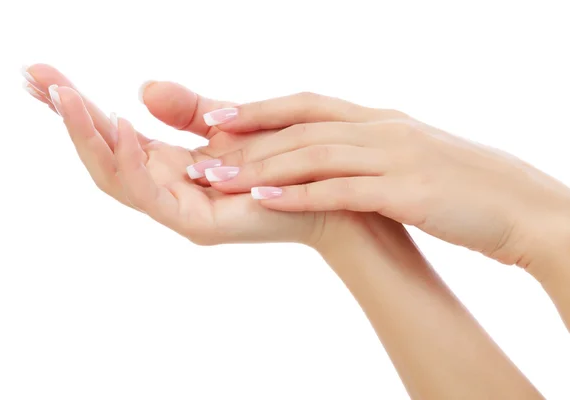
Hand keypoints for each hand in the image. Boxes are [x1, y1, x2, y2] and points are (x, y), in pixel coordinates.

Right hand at [21, 66, 395, 247]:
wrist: (324, 190)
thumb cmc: (279, 157)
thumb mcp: (224, 123)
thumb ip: (185, 109)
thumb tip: (141, 88)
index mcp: (168, 165)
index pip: (111, 135)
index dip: (76, 106)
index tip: (41, 74)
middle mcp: (165, 188)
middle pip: (102, 156)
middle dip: (68, 117)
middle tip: (36, 78)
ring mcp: (176, 209)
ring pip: (116, 176)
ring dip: (87, 135)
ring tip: (64, 96)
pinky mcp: (195, 223)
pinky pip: (150, 192)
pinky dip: (129, 161)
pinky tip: (118, 125)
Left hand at [199, 94, 569, 269]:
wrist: (518, 205)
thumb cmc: (460, 186)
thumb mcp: (407, 158)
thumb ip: (369, 152)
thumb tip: (333, 155)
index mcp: (379, 120)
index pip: (308, 106)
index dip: (260, 109)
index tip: (219, 116)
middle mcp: (382, 129)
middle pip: (300, 129)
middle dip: (247, 140)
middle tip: (199, 152)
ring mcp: (394, 157)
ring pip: (314, 155)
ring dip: (261, 167)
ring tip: (215, 177)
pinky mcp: (407, 191)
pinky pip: (343, 189)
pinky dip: (301, 193)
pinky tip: (264, 200)